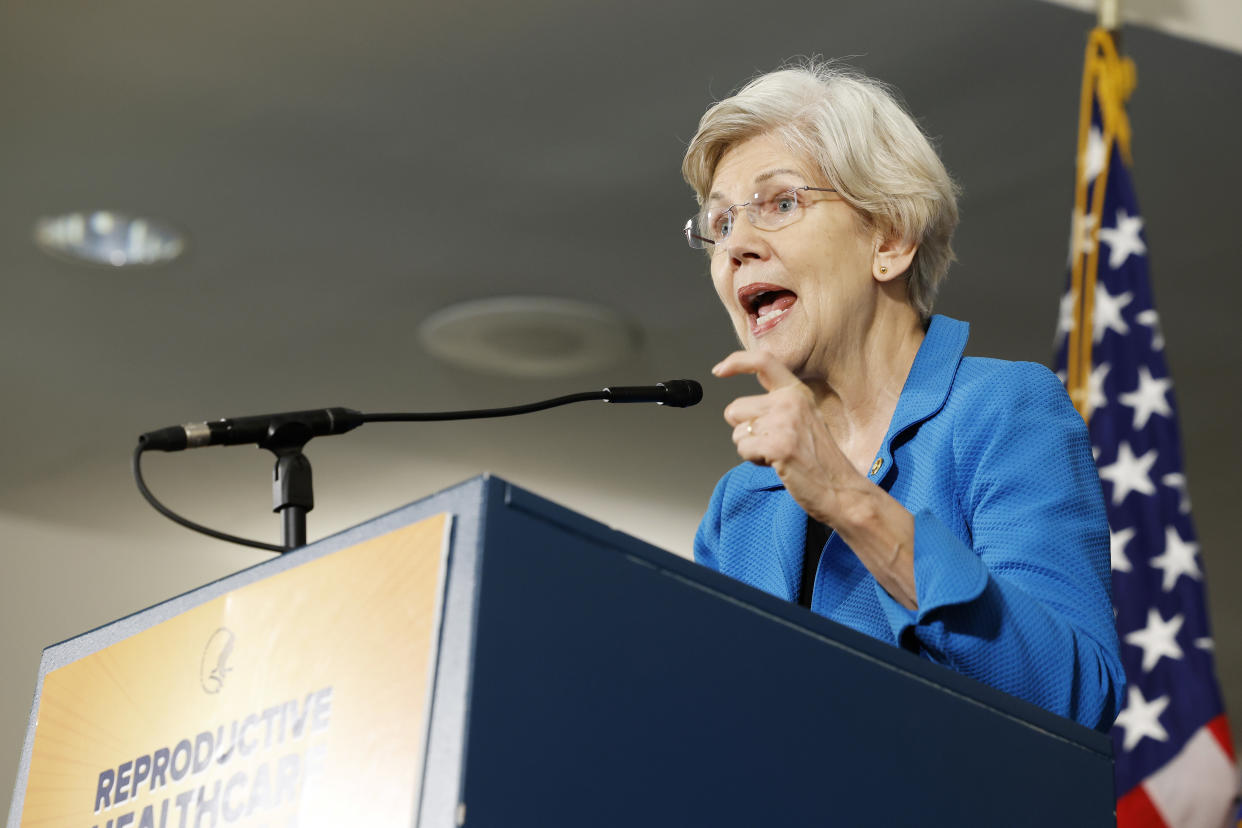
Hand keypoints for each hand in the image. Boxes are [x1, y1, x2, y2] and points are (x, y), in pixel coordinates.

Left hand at [713, 348, 917, 608]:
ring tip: (779, 455)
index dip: (736, 362)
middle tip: (774, 443)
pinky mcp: (778, 445)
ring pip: (738, 432)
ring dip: (752, 448)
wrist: (841, 489)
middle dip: (745, 430)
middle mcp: (790, 401)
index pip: (763, 361)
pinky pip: (743, 449)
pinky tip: (778, 463)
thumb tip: (738, 410)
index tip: (719, 371)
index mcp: (797, 392)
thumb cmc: (820, 460)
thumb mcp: (803, 419)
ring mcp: (784, 422)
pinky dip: (754, 460)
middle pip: (735, 409)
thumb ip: (776, 407)